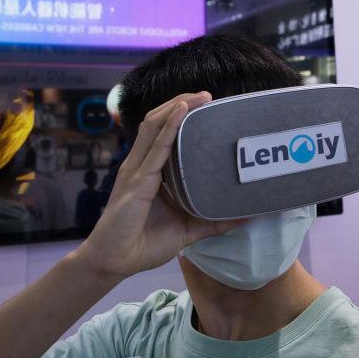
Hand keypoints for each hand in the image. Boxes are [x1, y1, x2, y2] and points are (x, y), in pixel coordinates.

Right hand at [75, 92, 244, 280]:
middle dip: (180, 103)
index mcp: (149, 172)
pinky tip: (181, 113)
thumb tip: (245, 218)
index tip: (206, 106)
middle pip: (157, 122)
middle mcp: (140, 165)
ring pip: (154, 127)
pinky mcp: (137, 183)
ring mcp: (136, 171)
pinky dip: (169, 128)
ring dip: (176, 108)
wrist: (114, 263)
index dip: (180, 116)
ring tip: (198, 97)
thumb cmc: (143, 245)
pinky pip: (156, 149)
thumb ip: (213, 222)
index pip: (163, 134)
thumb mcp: (187, 230)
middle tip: (208, 95)